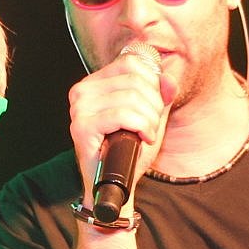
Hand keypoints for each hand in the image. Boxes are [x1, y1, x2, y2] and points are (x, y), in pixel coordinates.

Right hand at [68, 50, 174, 201]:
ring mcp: (80, 109)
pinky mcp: (83, 127)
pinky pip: (123, 115)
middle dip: (153, 104)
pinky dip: (142, 126)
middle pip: (135, 79)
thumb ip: (161, 95)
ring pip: (131, 97)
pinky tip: (143, 138)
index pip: (131, 63)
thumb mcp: (150, 116)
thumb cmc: (129, 150)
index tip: (153, 108)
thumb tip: (169, 78)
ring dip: (150, 119)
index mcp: (94, 83)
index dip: (153, 84)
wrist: (115, 185)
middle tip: (151, 126)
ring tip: (146, 134)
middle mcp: (82, 91)